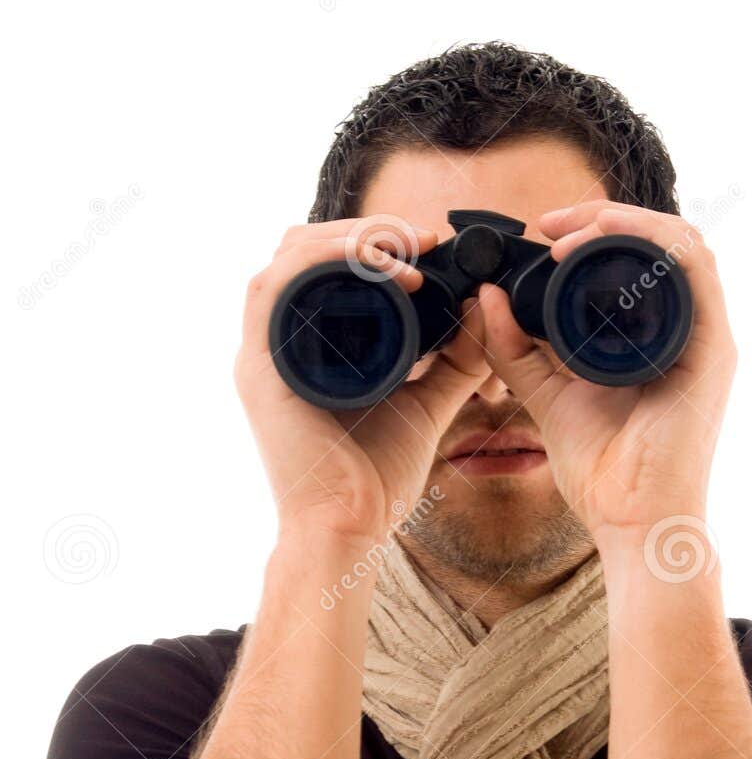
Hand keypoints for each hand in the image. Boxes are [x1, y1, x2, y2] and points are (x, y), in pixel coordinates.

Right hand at [235, 219, 492, 543]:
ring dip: (350, 239)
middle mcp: (280, 339)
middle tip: (425, 241)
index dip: (377, 239)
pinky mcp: (259, 365)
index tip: (433, 244)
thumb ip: (455, 361)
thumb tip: (485, 309)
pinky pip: (276, 287)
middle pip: (307, 246)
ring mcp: (264, 350)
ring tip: (405, 252)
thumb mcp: (426, 403)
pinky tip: (373, 265)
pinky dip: (323, 261)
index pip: (330, 263)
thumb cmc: (374, 478)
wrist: (348, 528)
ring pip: (291, 254)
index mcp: (309, 344)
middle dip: (369, 231)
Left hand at [476, 201, 736, 543]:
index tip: (541, 232)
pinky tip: (605, 242)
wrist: (634, 523)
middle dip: (603, 218)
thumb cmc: (604, 474)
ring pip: (682, 242)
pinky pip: (696, 269)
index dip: (593, 229)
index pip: (639, 258)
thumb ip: (517, 351)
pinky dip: (653, 241)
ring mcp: (706, 337)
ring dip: (625, 222)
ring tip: (569, 232)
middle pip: (661, 241)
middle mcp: (688, 330)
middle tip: (549, 223)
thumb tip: (487, 298)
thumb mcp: (546, 397)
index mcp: (657, 337)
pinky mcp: (713, 349)